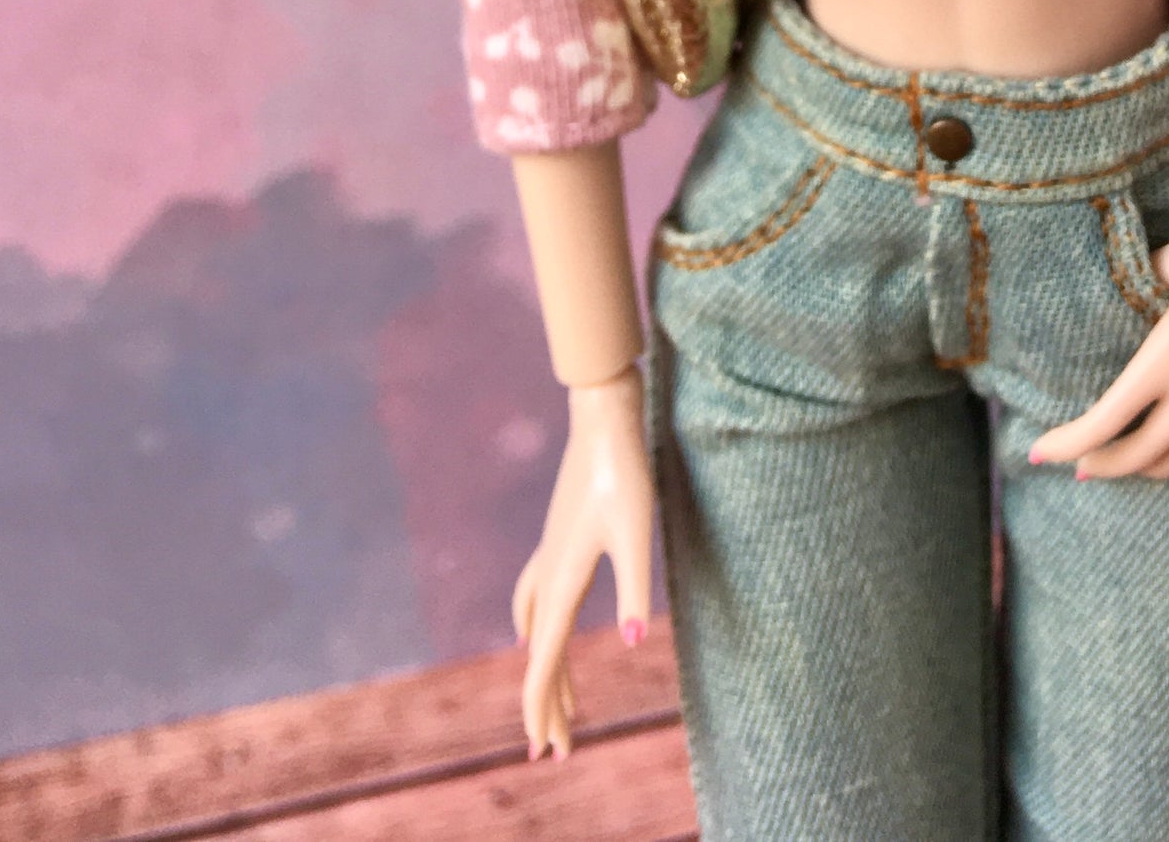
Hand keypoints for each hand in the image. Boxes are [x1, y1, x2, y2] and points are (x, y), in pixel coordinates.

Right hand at [511, 364, 655, 760]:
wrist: (603, 418)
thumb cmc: (624, 473)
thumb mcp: (638, 530)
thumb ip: (633, 586)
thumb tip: (633, 639)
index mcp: (564, 579)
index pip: (546, 660)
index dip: (544, 708)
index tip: (546, 751)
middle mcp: (550, 571)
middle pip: (541, 653)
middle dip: (549, 703)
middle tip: (555, 749)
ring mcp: (550, 554)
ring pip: (538, 626)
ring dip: (546, 667)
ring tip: (557, 700)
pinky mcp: (560, 538)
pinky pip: (536, 597)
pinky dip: (534, 625)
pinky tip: (530, 625)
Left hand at [1029, 219, 1168, 510]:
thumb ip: (1147, 275)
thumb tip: (1134, 278)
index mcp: (1161, 367)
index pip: (1101, 423)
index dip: (1066, 444)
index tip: (1039, 454)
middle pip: (1137, 453)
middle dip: (1103, 462)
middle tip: (1083, 463)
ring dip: (1150, 467)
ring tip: (1131, 463)